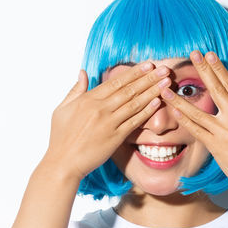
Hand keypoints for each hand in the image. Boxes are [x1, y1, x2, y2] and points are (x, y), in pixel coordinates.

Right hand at [43, 62, 172, 182]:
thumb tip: (83, 72)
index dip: (134, 72)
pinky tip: (157, 102)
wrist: (63, 163)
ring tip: (166, 82)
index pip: (115, 81)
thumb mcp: (62, 109)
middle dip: (148, 77)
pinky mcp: (115, 138)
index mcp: (87, 99)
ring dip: (152, 91)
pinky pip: (134, 122)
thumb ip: (75, 90)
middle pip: (129, 89)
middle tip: (164, 68)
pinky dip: (146, 111)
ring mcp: (108, 123)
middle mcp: (100, 109)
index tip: (148, 65)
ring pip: (134, 103)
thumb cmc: (60, 137)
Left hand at [158, 50, 227, 195]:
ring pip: (199, 110)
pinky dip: (184, 119)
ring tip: (167, 87)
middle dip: (204, 70)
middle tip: (193, 54)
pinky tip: (174, 110)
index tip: (209, 55)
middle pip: (216, 89)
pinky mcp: (215, 146)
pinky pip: (196, 130)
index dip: (219, 68)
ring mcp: (224, 132)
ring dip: (181, 97)